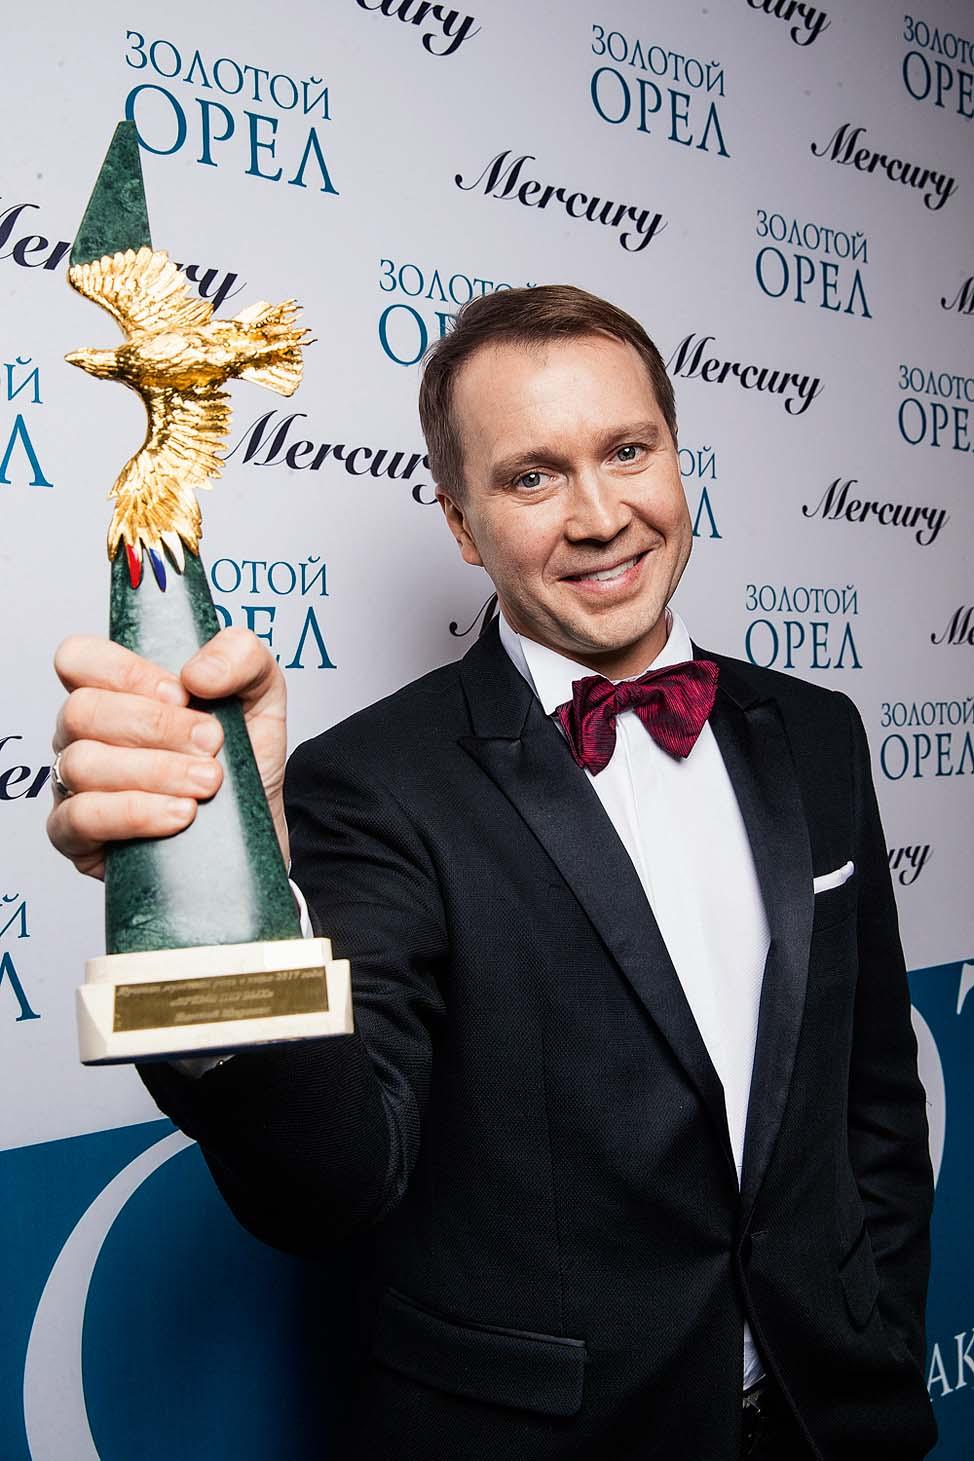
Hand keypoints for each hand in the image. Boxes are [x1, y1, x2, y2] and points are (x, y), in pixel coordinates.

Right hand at [48, 628, 288, 879]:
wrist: (255, 824)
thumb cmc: (244, 755)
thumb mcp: (260, 691)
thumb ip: (239, 655)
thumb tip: (196, 674)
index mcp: (115, 690)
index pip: (79, 659)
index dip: (125, 672)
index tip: (182, 694)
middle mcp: (85, 733)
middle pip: (81, 711)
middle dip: (155, 726)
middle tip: (212, 743)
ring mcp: (73, 784)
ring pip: (82, 764)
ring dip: (155, 771)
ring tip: (209, 782)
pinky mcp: (77, 837)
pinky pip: (80, 820)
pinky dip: (135, 813)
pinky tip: (181, 814)